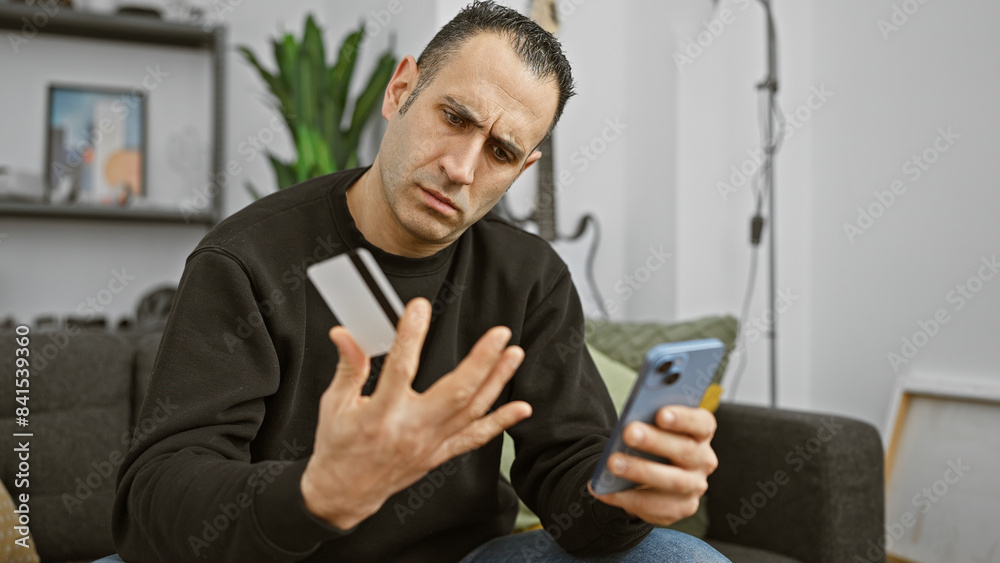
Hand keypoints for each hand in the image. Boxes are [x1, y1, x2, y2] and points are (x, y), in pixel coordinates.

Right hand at [300, 297, 531, 529]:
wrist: (343, 493)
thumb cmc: (338, 447)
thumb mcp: (334, 404)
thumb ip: (349, 367)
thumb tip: (344, 334)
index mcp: (381, 414)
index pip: (400, 367)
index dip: (411, 335)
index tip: (419, 308)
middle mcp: (411, 429)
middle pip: (455, 392)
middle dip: (482, 361)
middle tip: (500, 334)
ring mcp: (429, 443)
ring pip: (472, 411)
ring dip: (497, 381)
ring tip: (514, 354)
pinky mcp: (438, 454)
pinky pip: (475, 438)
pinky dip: (501, 423)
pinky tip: (521, 408)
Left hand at [588, 406, 718, 525]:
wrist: (652, 477)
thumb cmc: (651, 442)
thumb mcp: (652, 428)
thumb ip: (647, 423)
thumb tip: (629, 425)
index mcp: (701, 433)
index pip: (702, 423)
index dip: (683, 418)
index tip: (660, 414)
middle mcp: (703, 460)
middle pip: (685, 450)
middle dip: (655, 441)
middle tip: (628, 433)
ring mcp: (695, 486)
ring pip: (673, 481)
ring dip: (641, 471)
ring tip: (613, 463)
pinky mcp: (681, 508)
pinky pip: (656, 506)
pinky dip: (627, 497)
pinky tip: (605, 490)